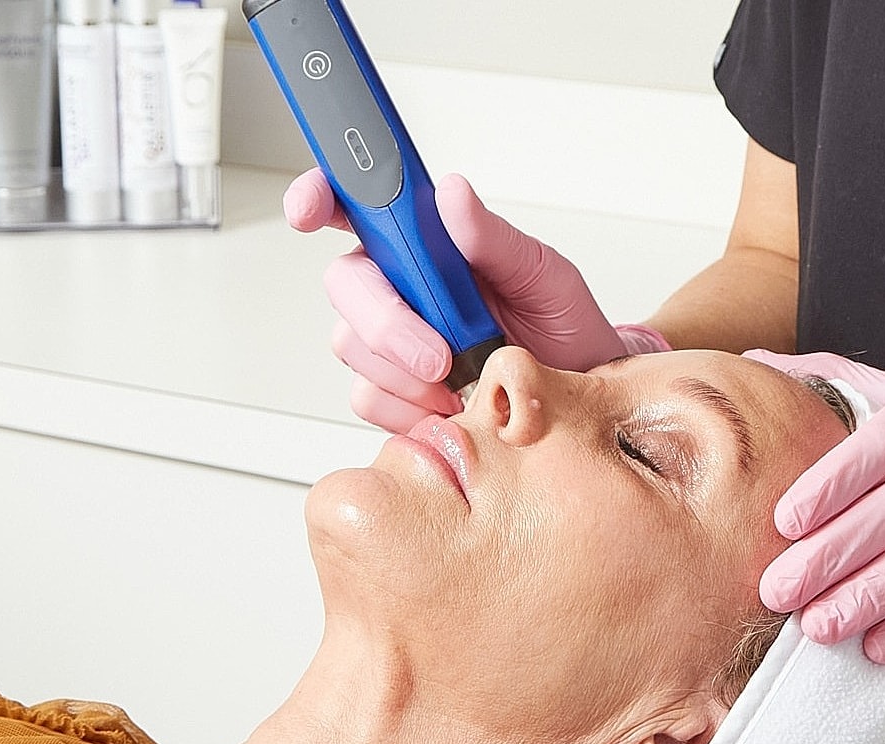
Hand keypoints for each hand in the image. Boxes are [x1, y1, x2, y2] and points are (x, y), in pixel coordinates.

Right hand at [284, 169, 667, 431]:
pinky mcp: (392, 391)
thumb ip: (494, 238)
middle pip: (345, 285)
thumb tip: (452, 194)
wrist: (575, 399)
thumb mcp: (544, 276)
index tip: (309, 209)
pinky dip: (409, 408)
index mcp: (426, 241)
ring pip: (351, 344)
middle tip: (439, 354)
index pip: (356, 204)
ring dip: (404, 370)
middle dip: (386, 322)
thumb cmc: (561, 328)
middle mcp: (399, 284)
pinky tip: (448, 405)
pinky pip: (370, 397)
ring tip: (461, 380)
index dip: (319, 196)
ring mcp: (389, 339)